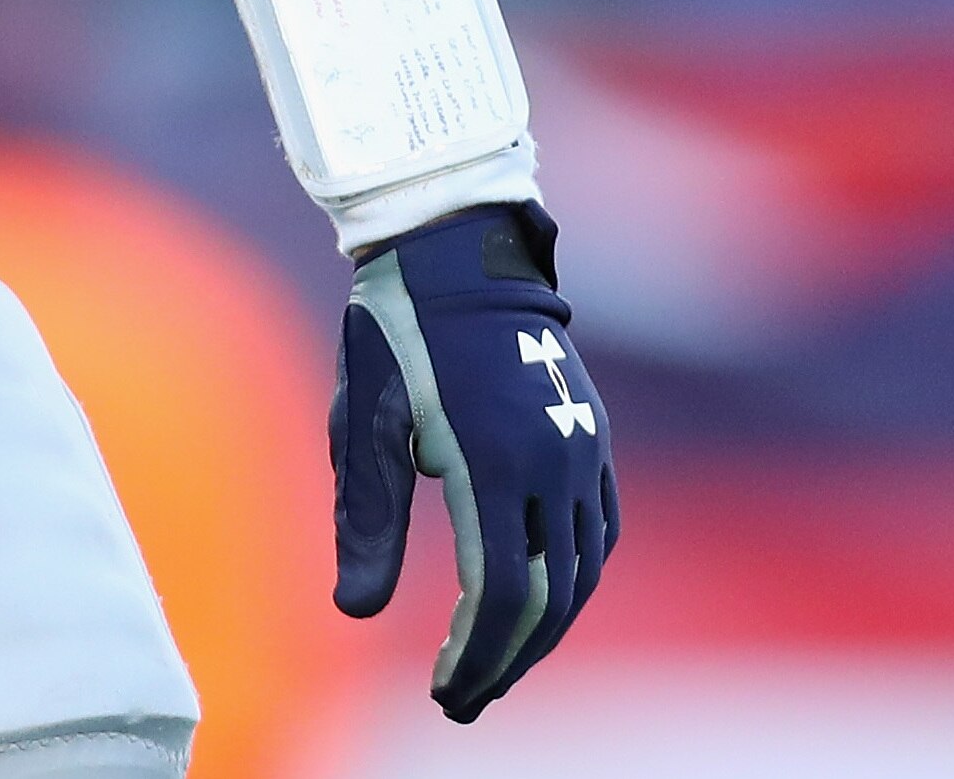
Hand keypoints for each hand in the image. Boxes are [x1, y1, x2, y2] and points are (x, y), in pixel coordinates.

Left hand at [333, 202, 615, 718]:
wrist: (459, 253)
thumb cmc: (395, 335)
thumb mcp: (366, 422)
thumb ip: (365, 520)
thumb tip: (354, 614)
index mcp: (492, 458)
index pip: (499, 592)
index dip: (476, 655)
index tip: (444, 693)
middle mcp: (553, 459)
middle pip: (547, 597)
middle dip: (506, 660)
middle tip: (464, 700)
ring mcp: (584, 448)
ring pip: (582, 571)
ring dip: (542, 630)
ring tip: (495, 665)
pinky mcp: (595, 437)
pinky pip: (599, 531)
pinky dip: (574, 580)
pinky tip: (540, 603)